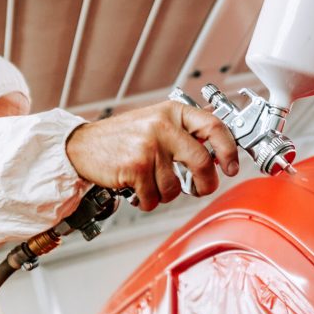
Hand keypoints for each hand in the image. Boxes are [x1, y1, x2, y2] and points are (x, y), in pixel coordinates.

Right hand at [65, 101, 239, 210]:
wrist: (82, 146)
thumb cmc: (121, 137)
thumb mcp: (156, 121)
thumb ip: (184, 130)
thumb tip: (217, 141)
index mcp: (173, 112)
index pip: (214, 126)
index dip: (229, 149)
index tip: (232, 166)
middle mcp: (163, 126)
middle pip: (202, 162)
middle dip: (205, 184)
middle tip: (200, 189)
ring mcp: (149, 147)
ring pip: (175, 186)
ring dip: (164, 194)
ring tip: (150, 182)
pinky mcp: (136, 167)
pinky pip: (154, 197)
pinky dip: (148, 201)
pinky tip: (137, 188)